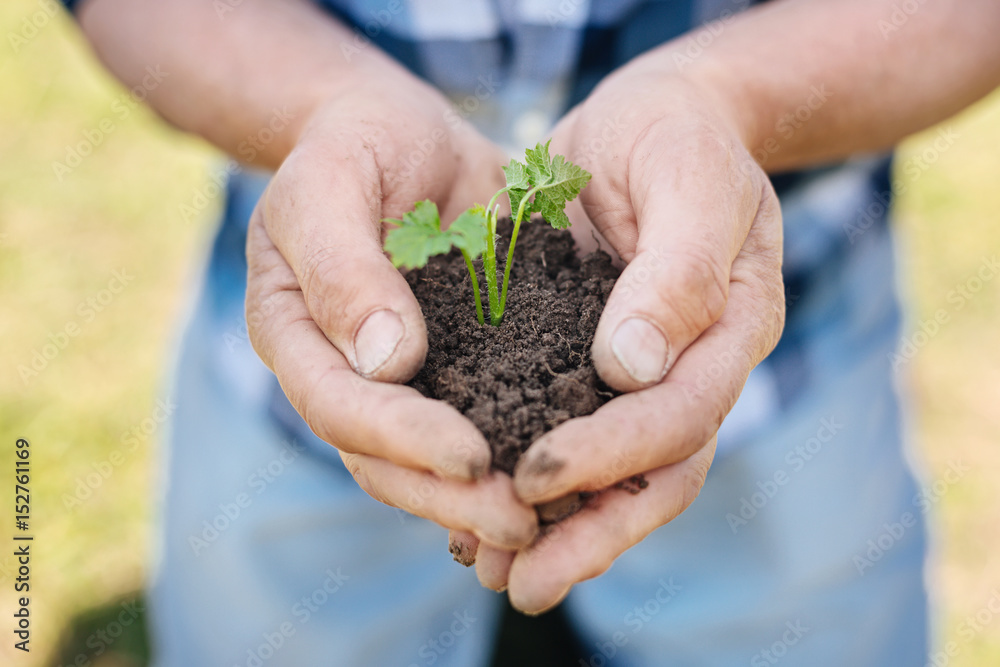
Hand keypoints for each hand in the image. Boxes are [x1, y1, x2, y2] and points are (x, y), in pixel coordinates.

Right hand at [245, 70, 537, 550]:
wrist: (402, 134)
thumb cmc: (354, 145)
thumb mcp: (332, 182)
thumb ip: (343, 264)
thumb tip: (385, 360)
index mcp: (298, 334)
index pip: (338, 405)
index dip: (399, 438)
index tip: (468, 456)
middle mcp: (346, 373)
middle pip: (384, 458)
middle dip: (450, 494)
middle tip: (520, 520)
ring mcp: (403, 378)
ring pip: (432, 460)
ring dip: (485, 497)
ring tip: (554, 519)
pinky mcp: (459, 367)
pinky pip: (484, 420)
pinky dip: (520, 453)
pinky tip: (572, 477)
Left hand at [467, 68, 785, 611]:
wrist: (654, 119)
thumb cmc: (679, 136)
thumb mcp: (691, 179)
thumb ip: (678, 270)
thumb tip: (635, 368)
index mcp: (729, 332)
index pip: (680, 416)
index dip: (611, 453)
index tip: (536, 476)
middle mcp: (688, 368)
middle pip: (652, 474)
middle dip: (589, 532)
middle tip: (523, 583)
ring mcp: (638, 373)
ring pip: (608, 472)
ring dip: (553, 527)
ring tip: (487, 568)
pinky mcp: (584, 360)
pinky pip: (560, 431)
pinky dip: (525, 477)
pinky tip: (471, 509)